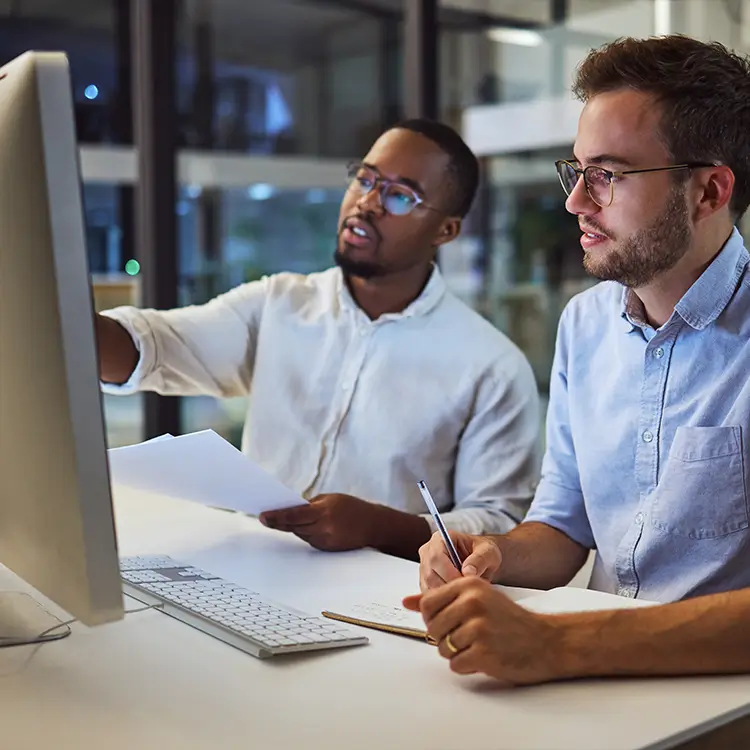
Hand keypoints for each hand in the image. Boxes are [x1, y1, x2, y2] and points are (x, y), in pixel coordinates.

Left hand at [259, 493, 377, 551]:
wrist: (373, 525)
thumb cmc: (352, 507)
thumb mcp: (331, 498)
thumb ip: (311, 504)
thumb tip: (291, 508)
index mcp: (324, 511)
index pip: (294, 515)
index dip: (277, 516)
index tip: (263, 516)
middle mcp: (324, 528)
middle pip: (294, 526)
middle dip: (279, 522)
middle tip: (265, 517)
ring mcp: (325, 540)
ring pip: (300, 534)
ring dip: (293, 527)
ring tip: (286, 519)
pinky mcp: (327, 549)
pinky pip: (309, 540)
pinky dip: (306, 533)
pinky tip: (308, 527)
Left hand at [403, 577, 564, 685]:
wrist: (546, 641)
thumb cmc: (509, 620)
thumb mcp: (477, 598)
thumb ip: (440, 599)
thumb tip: (406, 602)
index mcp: (468, 585)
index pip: (428, 604)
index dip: (434, 618)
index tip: (450, 621)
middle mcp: (472, 602)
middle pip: (432, 628)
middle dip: (446, 638)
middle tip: (470, 636)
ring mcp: (478, 627)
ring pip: (443, 648)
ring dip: (457, 653)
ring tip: (479, 645)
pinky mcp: (484, 652)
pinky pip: (456, 665)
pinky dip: (467, 666)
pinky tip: (485, 657)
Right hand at [418, 531, 501, 591]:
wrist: (482, 561)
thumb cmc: (484, 553)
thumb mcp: (488, 552)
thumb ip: (479, 560)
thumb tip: (467, 572)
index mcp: (440, 539)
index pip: (436, 557)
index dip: (449, 573)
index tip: (465, 582)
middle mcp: (428, 552)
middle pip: (430, 574)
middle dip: (448, 586)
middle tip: (467, 593)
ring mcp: (425, 568)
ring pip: (428, 587)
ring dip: (446, 595)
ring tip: (464, 595)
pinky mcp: (426, 583)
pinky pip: (430, 596)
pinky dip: (443, 601)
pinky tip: (458, 599)